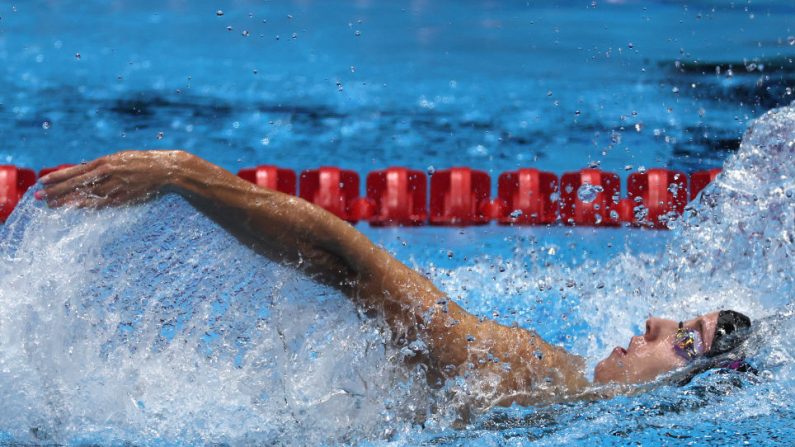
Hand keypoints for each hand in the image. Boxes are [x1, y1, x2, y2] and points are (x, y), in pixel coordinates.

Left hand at [38, 150, 188, 207]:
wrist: (167, 171)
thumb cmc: (145, 164)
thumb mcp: (122, 159)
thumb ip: (105, 167)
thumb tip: (88, 172)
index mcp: (106, 162)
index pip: (75, 170)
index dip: (58, 177)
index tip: (41, 181)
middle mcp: (107, 173)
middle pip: (76, 184)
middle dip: (56, 190)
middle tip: (38, 197)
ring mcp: (115, 186)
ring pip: (85, 195)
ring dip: (67, 201)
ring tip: (51, 206)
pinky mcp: (124, 198)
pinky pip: (101, 204)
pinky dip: (87, 207)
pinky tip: (75, 210)